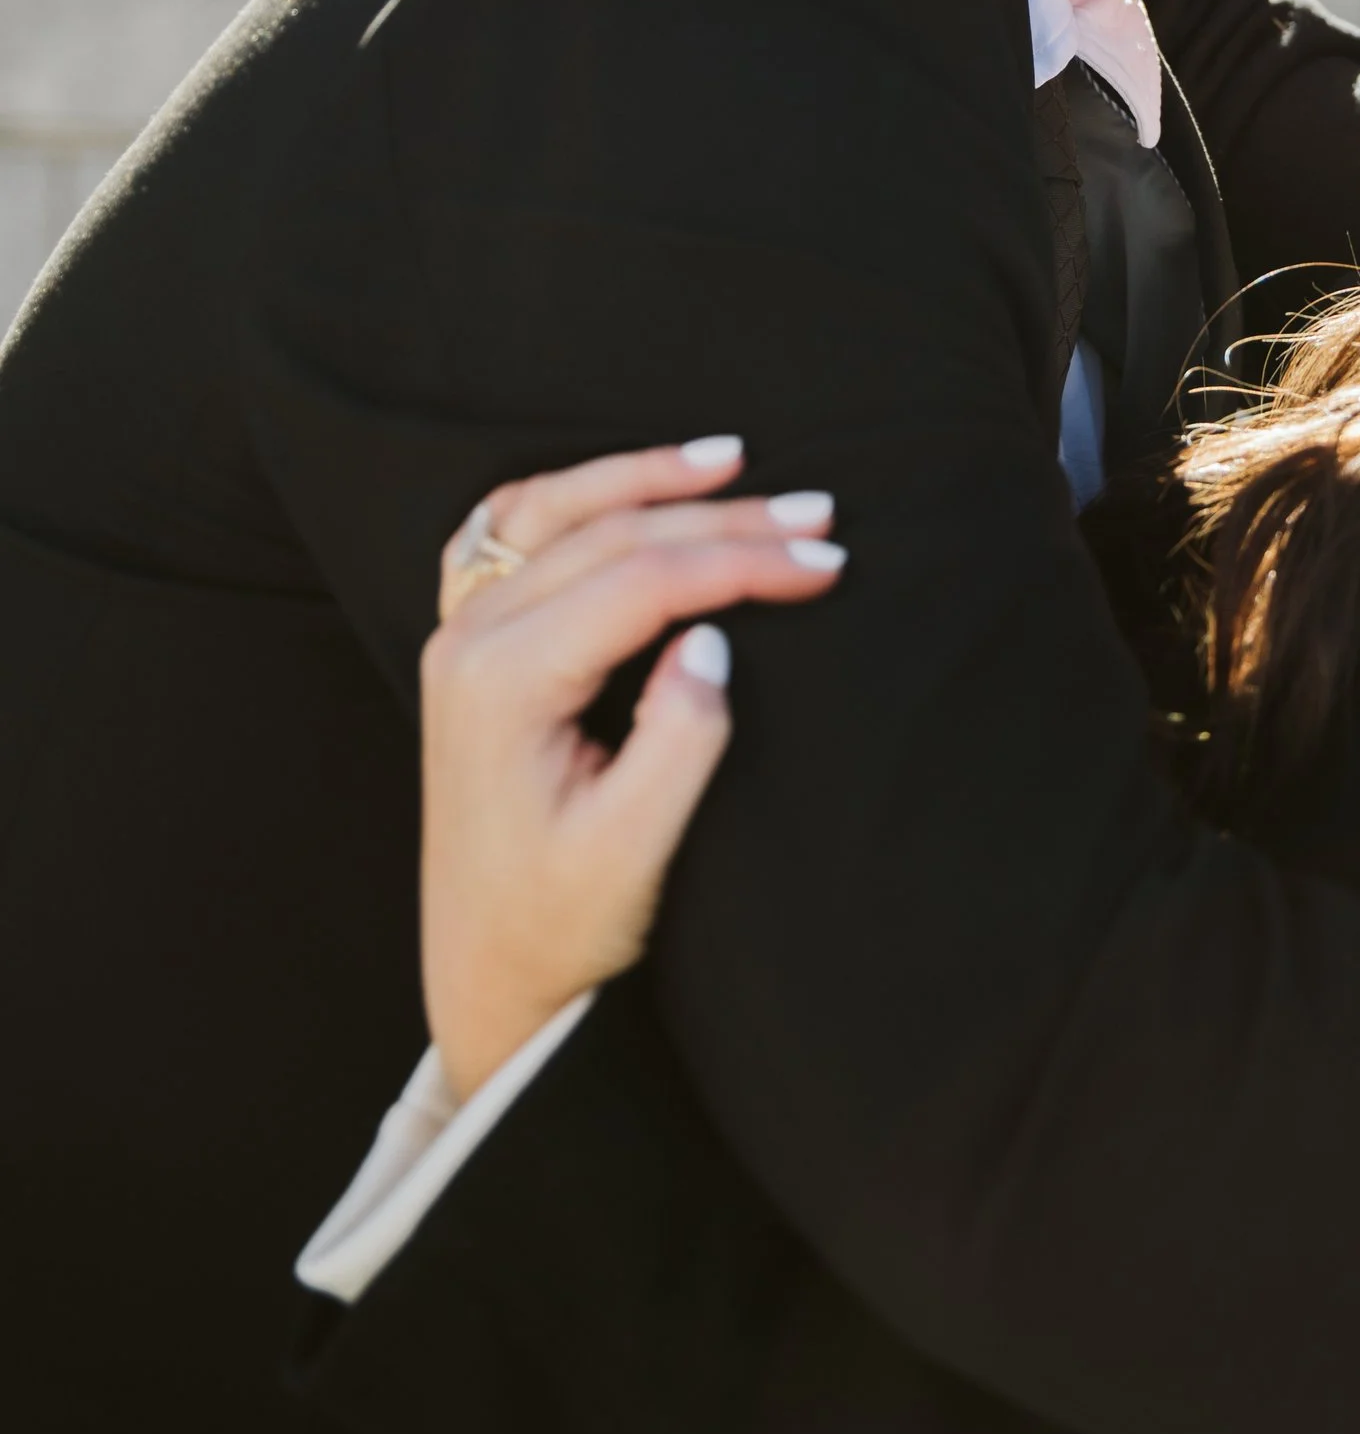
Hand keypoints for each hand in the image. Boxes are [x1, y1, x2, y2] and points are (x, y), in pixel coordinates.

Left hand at [420, 440, 845, 1102]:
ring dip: (644, 478)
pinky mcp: (468, 648)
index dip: (741, 562)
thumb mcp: (633, 852)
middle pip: (608, 538)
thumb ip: (678, 739)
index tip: (826, 559)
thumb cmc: (558, 924)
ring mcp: (459, 638)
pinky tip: (622, 483)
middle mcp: (467, 644)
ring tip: (732, 459)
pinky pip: (505, 535)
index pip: (640, 583)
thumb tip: (712, 639)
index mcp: (501, 687)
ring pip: (551, 512)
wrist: (486, 974)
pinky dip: (570, 494)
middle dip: (722, 518)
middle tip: (818, 515)